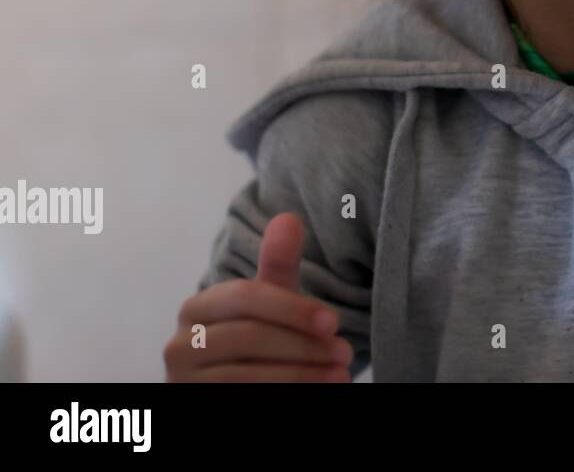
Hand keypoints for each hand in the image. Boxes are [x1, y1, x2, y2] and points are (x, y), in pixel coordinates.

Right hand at [164, 213, 352, 381]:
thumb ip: (277, 263)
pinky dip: (288, 393)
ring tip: (341, 375)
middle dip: (304, 345)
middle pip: (249, 337)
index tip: (334, 321)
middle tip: (345, 352)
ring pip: (247, 375)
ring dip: (302, 375)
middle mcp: (179, 345)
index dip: (292, 308)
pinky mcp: (193, 405)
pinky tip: (319, 391)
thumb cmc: (258, 340)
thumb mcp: (271, 301)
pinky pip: (243, 398)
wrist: (236, 388)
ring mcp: (182, 382)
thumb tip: (289, 218)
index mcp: (196, 308)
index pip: (244, 297)